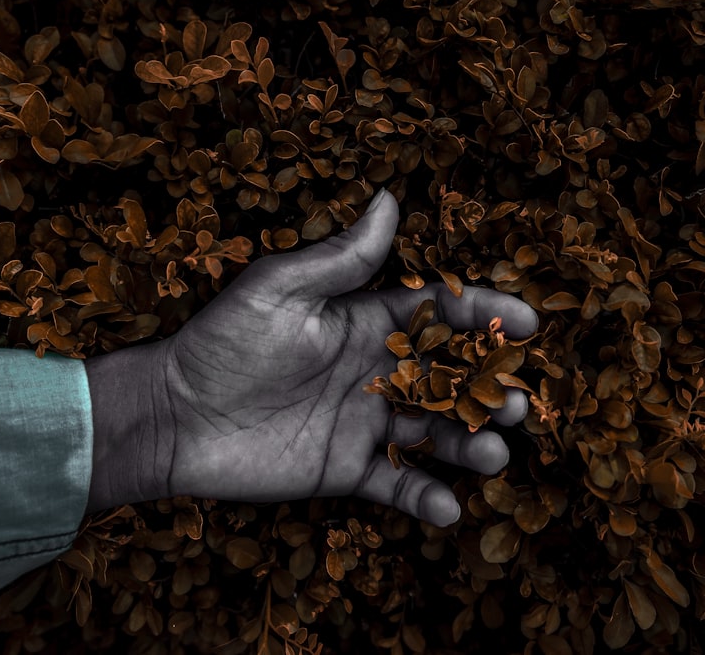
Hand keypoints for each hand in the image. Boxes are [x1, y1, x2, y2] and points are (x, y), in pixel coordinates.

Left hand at [84, 189, 538, 525]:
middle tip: (511, 402)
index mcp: (364, 323)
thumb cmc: (222, 344)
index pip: (439, 312)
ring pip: (434, 434)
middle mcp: (373, 371)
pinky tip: (445, 506)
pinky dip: (425, 497)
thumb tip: (389, 199)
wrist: (175, 417)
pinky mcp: (345, 469)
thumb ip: (340, 258)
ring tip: (493, 454)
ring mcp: (363, 423)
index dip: (485, 313)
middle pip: (449, 378)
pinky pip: (396, 485)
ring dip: (468, 445)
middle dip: (487, 389)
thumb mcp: (279, 289)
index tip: (529, 321)